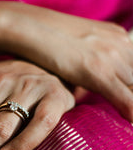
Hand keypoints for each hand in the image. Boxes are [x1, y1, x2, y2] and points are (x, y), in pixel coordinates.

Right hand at [0, 2, 132, 120]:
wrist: (26, 27)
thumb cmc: (44, 42)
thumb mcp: (78, 47)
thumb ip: (90, 65)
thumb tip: (85, 88)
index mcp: (118, 36)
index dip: (129, 85)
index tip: (125, 97)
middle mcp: (120, 44)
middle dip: (132, 93)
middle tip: (126, 111)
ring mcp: (111, 57)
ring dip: (132, 106)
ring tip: (127, 122)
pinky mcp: (98, 71)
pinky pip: (126, 99)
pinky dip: (131, 112)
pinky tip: (131, 122)